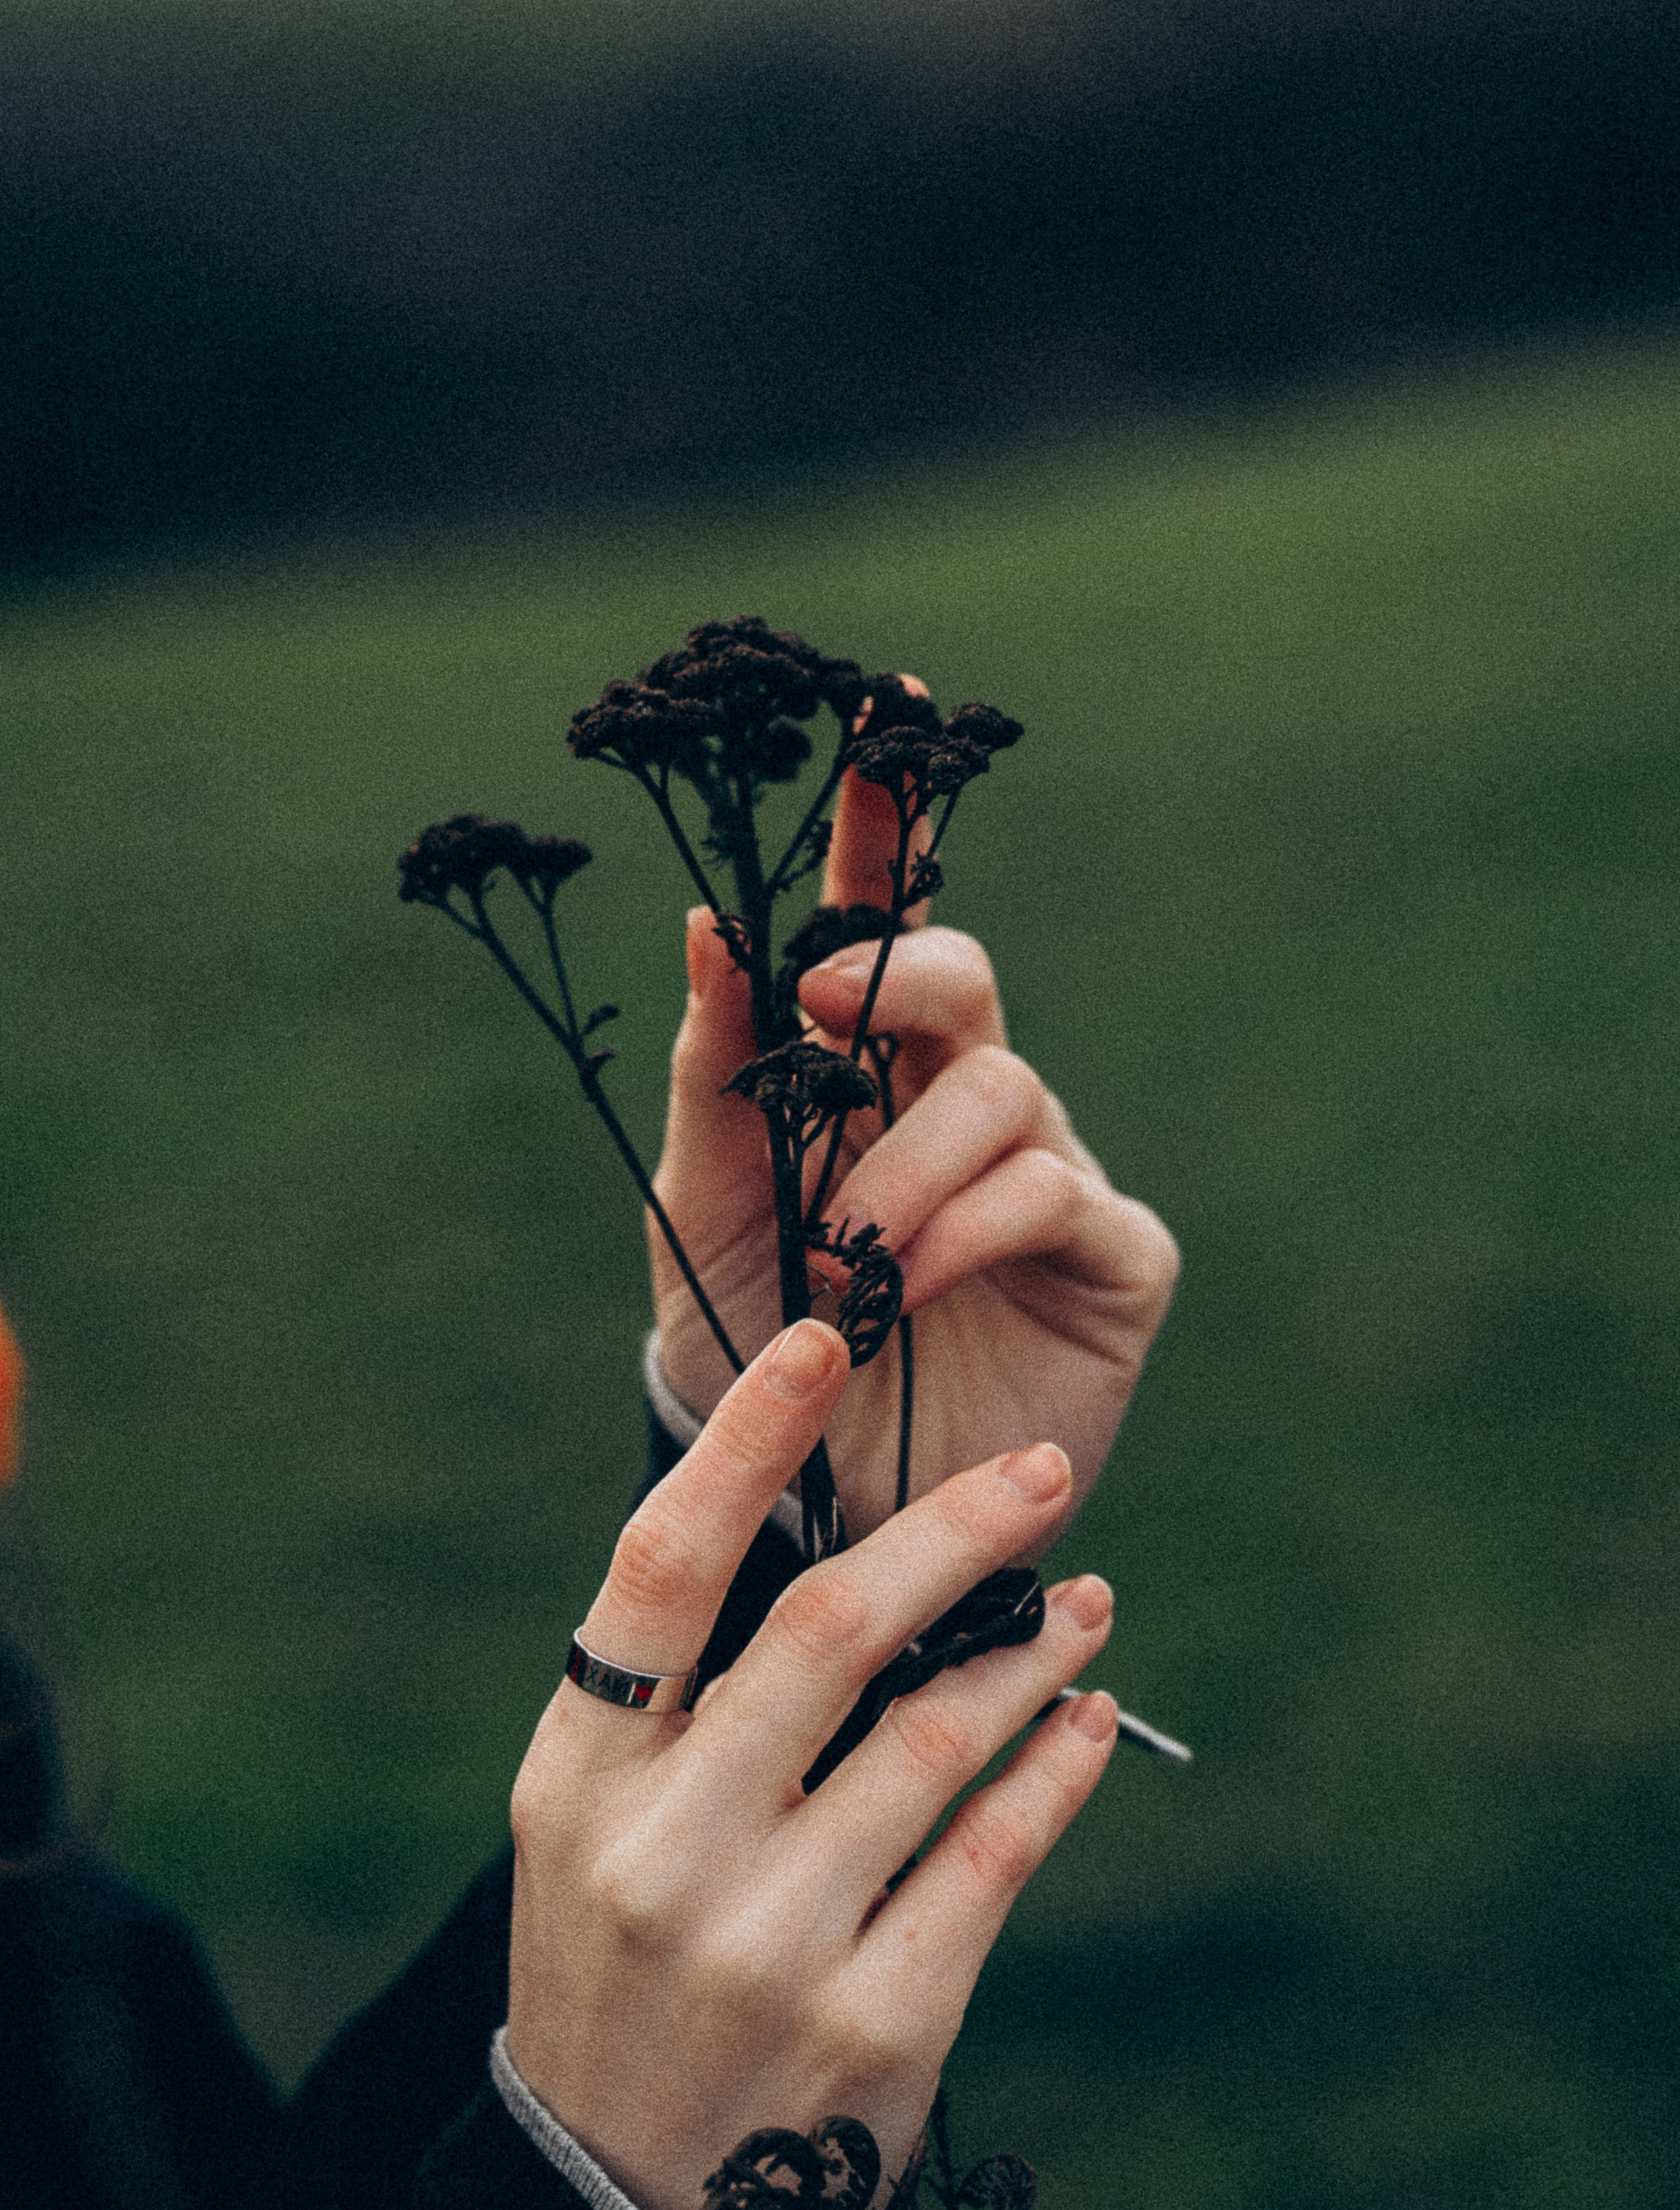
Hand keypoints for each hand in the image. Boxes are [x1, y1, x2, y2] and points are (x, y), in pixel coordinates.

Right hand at [507, 1319, 1119, 2209]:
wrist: (615, 2205)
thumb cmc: (615, 1969)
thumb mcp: (590, 1828)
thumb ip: (674, 1700)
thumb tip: (832, 1545)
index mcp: (579, 1778)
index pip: (659, 1569)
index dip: (741, 1442)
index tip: (824, 1341)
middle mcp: (667, 1852)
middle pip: (825, 1632)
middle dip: (952, 1529)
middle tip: (1044, 1467)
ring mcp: (773, 1946)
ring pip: (937, 1737)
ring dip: (1032, 1650)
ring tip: (1084, 1603)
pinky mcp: (879, 2026)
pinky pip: (996, 1856)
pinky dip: (1055, 1766)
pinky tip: (1087, 1718)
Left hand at [649, 720, 1179, 1540]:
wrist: (807, 1502)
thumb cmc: (752, 1343)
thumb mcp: (706, 1206)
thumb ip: (719, 1071)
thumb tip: (710, 920)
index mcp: (868, 1077)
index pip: (884, 927)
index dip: (890, 822)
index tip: (885, 707)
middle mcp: (966, 1109)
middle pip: (964, 982)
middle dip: (907, 978)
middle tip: (828, 1012)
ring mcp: (1048, 1177)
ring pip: (1007, 1093)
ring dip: (912, 1162)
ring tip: (846, 1254)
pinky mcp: (1112, 1261)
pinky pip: (1059, 1195)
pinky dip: (975, 1227)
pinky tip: (912, 1286)